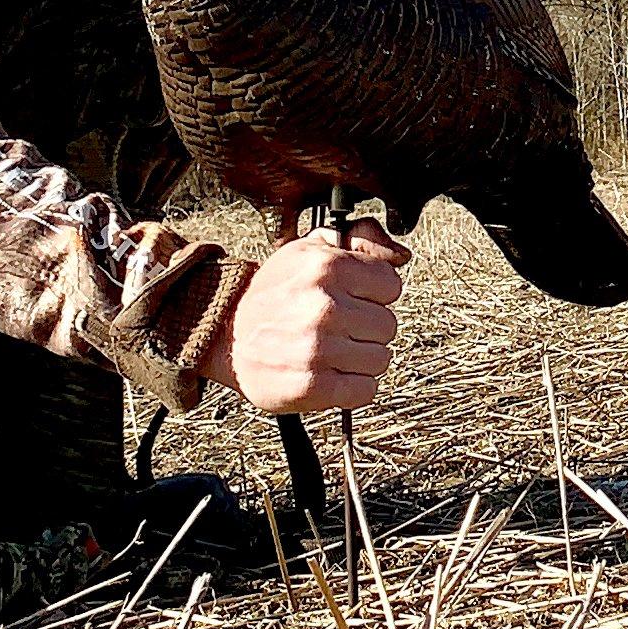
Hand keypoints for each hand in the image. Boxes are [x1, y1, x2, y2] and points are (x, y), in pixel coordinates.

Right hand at [227, 227, 407, 414]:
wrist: (226, 334)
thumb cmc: (276, 291)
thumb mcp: (311, 248)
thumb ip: (362, 238)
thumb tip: (401, 255)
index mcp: (327, 267)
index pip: (391, 285)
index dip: (374, 293)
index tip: (354, 298)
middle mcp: (324, 307)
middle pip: (388, 325)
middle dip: (367, 327)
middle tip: (340, 327)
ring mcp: (317, 349)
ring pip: (380, 359)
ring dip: (361, 358)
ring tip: (332, 350)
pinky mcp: (311, 387)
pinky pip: (365, 390)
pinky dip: (353, 386)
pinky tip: (331, 373)